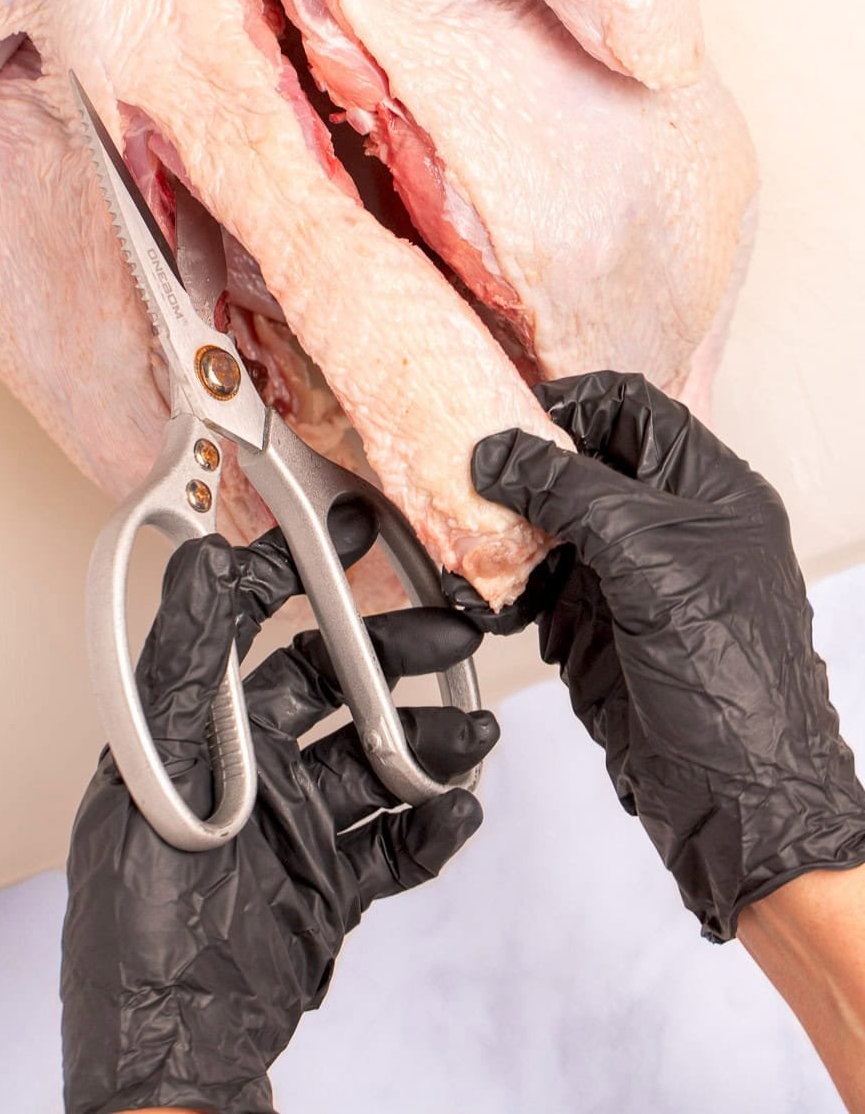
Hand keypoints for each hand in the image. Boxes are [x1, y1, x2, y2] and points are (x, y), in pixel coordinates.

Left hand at [61, 509, 496, 1113]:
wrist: (175, 1061)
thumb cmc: (140, 925)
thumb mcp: (153, 775)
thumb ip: (186, 663)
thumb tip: (202, 557)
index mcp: (194, 729)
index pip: (247, 624)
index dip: (293, 568)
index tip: (349, 528)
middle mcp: (245, 765)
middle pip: (333, 685)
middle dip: (394, 656)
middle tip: (453, 634)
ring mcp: (291, 826)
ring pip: (375, 761)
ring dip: (428, 745)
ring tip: (475, 740)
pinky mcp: (327, 887)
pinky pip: (393, 843)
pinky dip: (432, 828)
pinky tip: (458, 813)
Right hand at [449, 370, 864, 941]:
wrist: (739, 803)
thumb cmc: (731, 680)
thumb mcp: (650, 561)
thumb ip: (572, 492)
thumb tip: (500, 450)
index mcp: (709, 488)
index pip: (630, 407)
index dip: (568, 404)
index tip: (505, 421)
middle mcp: (669, 523)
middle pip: (580, 461)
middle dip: (521, 468)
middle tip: (468, 477)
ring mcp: (629, 576)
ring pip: (550, 523)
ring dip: (504, 530)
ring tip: (468, 542)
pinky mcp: (595, 625)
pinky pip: (538, 583)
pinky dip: (505, 586)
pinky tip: (484, 599)